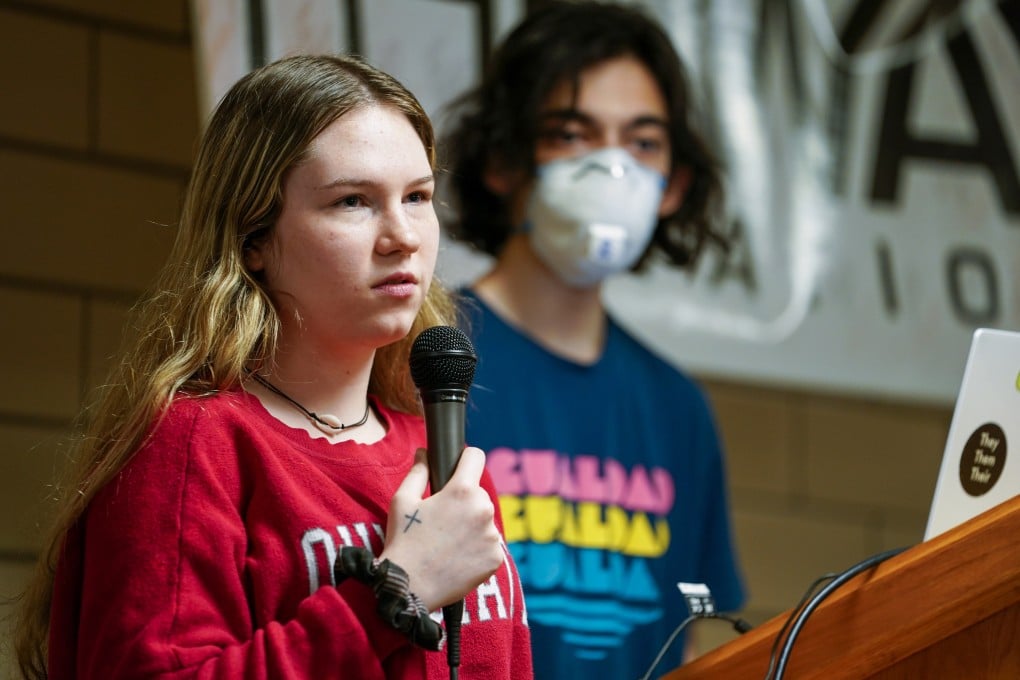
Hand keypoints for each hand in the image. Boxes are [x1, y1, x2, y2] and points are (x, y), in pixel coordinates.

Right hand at [379, 447, 502, 610]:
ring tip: (447, 543)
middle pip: (478, 494)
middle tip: (441, 520)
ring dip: (471, 526)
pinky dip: (476, 549)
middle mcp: (483, 510)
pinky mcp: (496, 559)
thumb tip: (424, 453)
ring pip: (484, 521)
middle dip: (463, 501)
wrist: (409, 589)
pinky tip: (456, 558)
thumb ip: (418, 472)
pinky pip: (489, 545)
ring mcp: (492, 536)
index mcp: (462, 491)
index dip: (464, 459)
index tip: (458, 467)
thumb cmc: (402, 542)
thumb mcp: (402, 501)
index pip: (475, 457)